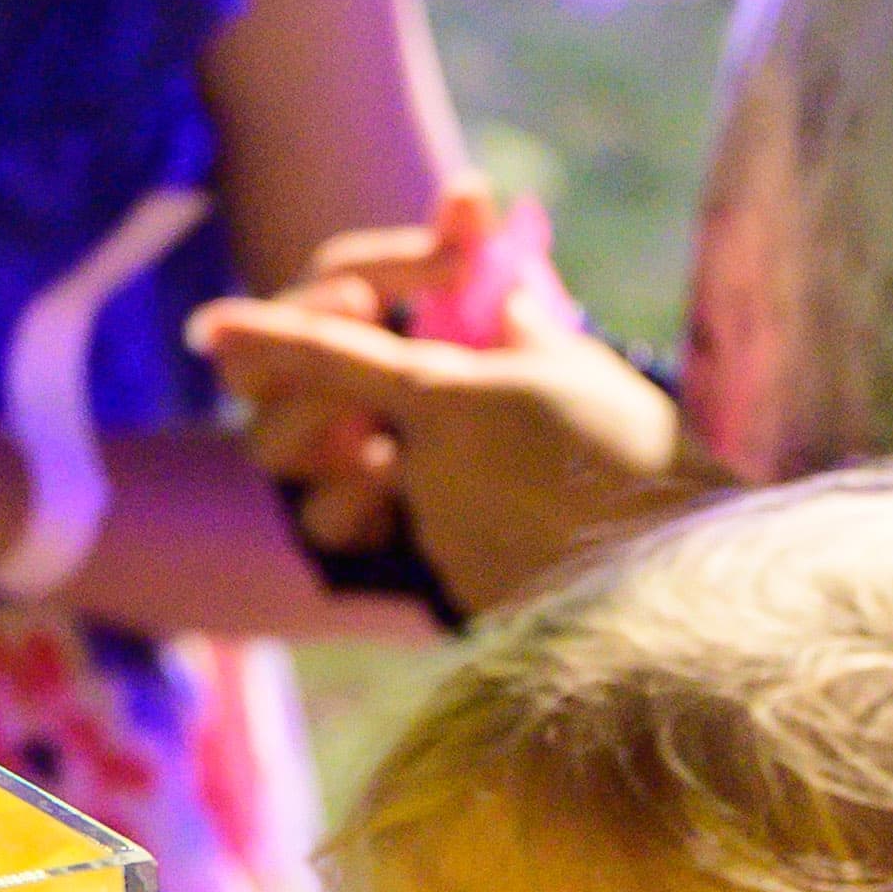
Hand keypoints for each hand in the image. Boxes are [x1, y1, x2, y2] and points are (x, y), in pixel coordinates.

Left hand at [195, 284, 695, 620]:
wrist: (685, 575)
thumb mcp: (580, 368)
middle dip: (363, 426)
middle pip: (351, 437)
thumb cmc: (642, 456)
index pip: (331, 356)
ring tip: (525, 470)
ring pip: (407, 488)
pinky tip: (545, 522)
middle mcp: (422, 469)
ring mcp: (436, 535)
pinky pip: (443, 537)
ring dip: (442, 475)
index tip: (207, 323)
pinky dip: (481, 522)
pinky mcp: (457, 587)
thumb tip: (494, 304)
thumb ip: (516, 330)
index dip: (266, 334)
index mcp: (446, 398)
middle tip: (413, 419)